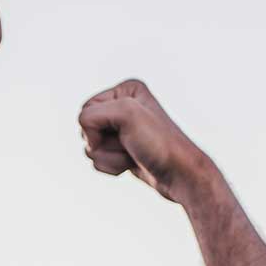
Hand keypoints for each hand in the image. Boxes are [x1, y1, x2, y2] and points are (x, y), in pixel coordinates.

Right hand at [78, 79, 212, 202]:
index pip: (86, 110)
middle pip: (85, 129)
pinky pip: (98, 159)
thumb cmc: (159, 144)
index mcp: (126, 90)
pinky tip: (131, 164)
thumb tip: (87, 140)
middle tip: (130, 145)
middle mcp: (124, 106)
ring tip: (132, 155)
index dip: (97, 127)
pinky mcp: (122, 149)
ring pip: (90, 147)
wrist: (180, 175)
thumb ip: (92, 115)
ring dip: (108, 157)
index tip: (124, 133)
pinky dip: (111, 166)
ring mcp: (123, 130)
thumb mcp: (126, 114)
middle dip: (103, 144)